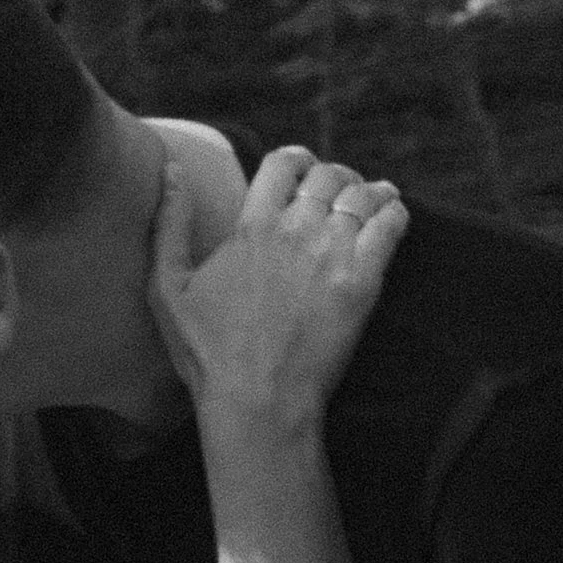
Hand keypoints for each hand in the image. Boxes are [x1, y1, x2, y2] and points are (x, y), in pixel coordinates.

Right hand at [147, 146, 407, 435]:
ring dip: (366, 192)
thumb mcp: (167, 287)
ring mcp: (332, 255)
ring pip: (362, 196)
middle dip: (335, 177)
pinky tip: (392, 215)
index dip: (297, 160)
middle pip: (328, 176)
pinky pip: (390, 226)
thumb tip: (172, 168)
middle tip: (339, 192)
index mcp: (252, 226)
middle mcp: (296, 231)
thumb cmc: (208, 354)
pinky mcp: (362, 284)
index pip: (284, 163)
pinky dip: (394, 212)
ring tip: (370, 200)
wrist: (258, 402)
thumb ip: (170, 223)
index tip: (304, 172)